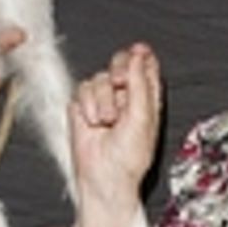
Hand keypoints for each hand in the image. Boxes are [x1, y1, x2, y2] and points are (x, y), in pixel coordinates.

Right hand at [71, 42, 162, 209]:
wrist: (104, 176)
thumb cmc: (128, 159)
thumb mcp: (142, 118)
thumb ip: (140, 85)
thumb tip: (138, 57)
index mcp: (146, 100)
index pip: (145, 68)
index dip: (142, 56)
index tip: (140, 50)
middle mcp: (125, 98)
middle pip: (120, 64)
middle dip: (119, 70)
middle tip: (120, 82)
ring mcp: (103, 101)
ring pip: (99, 78)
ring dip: (103, 100)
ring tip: (107, 122)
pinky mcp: (83, 107)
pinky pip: (82, 89)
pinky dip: (87, 106)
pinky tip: (93, 123)